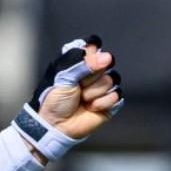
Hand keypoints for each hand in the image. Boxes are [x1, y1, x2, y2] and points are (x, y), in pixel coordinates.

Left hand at [13, 36, 122, 160]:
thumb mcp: (63, 77)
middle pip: (106, 62)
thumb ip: (83, 64)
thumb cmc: (54, 101)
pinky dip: (102, 102)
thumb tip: (106, 57)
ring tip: (82, 99)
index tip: (83, 63)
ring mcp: (102, 86)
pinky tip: (91, 107)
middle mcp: (92, 72)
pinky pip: (117, 94)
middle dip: (91, 76)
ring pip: (111, 79)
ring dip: (94, 92)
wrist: (56, 125)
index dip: (92, 54)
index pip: (94, 45)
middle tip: (78, 86)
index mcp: (79, 62)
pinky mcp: (109, 101)